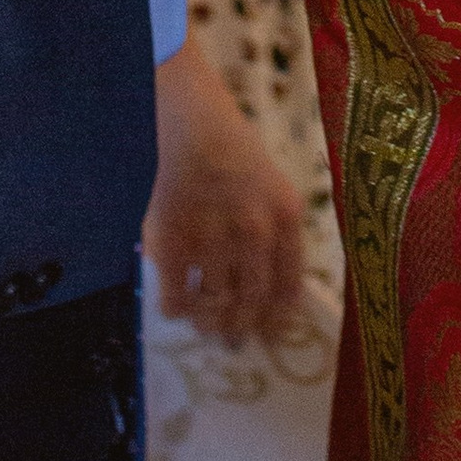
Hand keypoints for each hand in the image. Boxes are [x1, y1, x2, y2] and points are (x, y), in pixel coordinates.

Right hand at [144, 40, 305, 346]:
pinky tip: (175, 304)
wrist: (188, 121)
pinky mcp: (172, 243)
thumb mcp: (274, 188)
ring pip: (213, 306)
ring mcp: (212, 239)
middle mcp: (255, 234)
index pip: (288, 290)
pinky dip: (175, 309)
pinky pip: (175, 298)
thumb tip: (274, 298)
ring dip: (208, 323)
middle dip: (240, 330)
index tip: (267, 334)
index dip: (276, 320)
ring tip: (205, 325)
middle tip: (231, 340)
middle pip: (250, 305)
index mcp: (286, 220)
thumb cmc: (234, 152)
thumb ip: (278, 236)